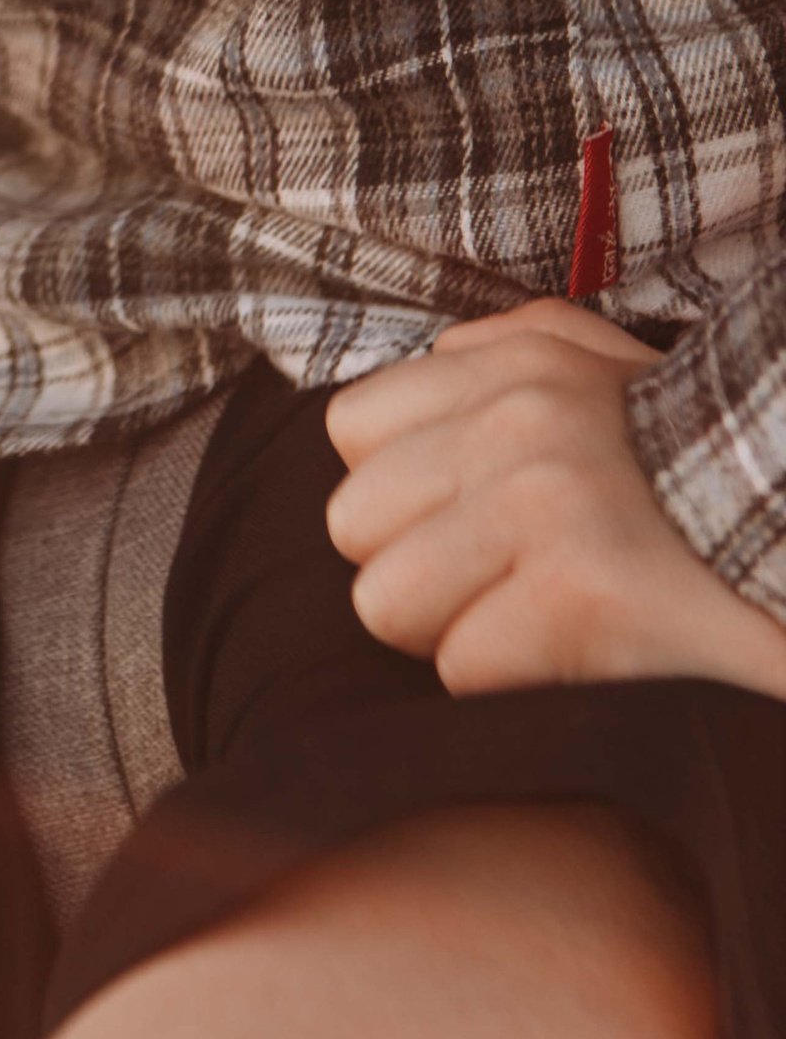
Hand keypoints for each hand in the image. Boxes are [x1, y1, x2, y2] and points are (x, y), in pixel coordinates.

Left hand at [326, 300, 785, 699]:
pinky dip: (511, 684)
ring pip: (386, 602)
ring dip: (451, 631)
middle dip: (416, 569)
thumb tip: (423, 373)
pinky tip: (578, 656)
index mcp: (515, 360)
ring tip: (532, 617)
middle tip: (502, 580)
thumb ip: (492, 354)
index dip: (402, 493)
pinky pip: (460, 667)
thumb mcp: (596, 363)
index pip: (350, 428)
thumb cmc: (687, 471)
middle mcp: (518, 418)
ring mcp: (544, 502)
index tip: (469, 515)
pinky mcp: (580, 593)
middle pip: (353, 525)